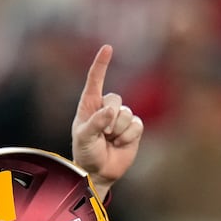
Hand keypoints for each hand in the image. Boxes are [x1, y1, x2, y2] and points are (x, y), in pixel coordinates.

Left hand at [72, 44, 143, 192]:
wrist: (99, 172)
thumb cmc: (85, 153)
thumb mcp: (84, 138)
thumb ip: (95, 122)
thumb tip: (111, 111)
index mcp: (89, 105)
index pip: (95, 80)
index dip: (101, 64)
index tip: (107, 48)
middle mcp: (105, 108)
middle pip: (115, 99)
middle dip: (109, 118)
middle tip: (102, 134)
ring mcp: (120, 118)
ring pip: (126, 114)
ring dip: (117, 130)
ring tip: (109, 141)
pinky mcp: (133, 128)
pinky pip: (136, 125)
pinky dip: (127, 136)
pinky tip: (119, 144)